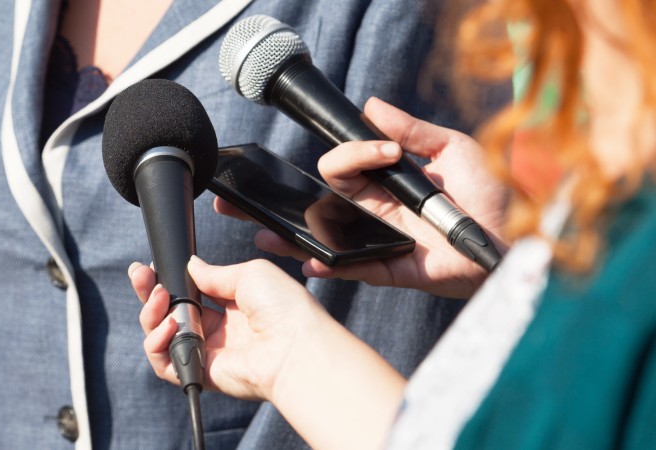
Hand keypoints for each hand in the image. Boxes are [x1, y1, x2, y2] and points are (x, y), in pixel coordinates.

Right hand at [130, 257, 331, 401]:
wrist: (296, 346)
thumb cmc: (284, 308)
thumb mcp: (250, 273)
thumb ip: (214, 272)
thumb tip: (191, 265)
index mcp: (232, 305)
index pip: (189, 292)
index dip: (169, 280)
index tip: (154, 266)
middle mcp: (218, 330)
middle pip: (169, 312)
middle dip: (149, 293)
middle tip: (139, 275)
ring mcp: (208, 352)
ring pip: (161, 336)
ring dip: (151, 314)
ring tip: (160, 299)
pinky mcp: (201, 374)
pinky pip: (165, 363)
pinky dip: (157, 343)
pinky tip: (169, 326)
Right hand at [216, 98, 507, 297]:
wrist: (518, 237)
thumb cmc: (491, 193)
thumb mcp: (453, 150)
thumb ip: (412, 130)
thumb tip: (372, 106)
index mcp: (387, 181)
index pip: (346, 165)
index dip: (355, 154)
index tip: (388, 152)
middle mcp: (376, 211)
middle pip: (323, 197)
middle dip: (287, 193)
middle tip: (286, 185)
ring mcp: (379, 240)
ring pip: (326, 234)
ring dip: (293, 234)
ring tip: (264, 232)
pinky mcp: (391, 268)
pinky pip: (353, 268)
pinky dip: (329, 266)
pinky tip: (309, 260)